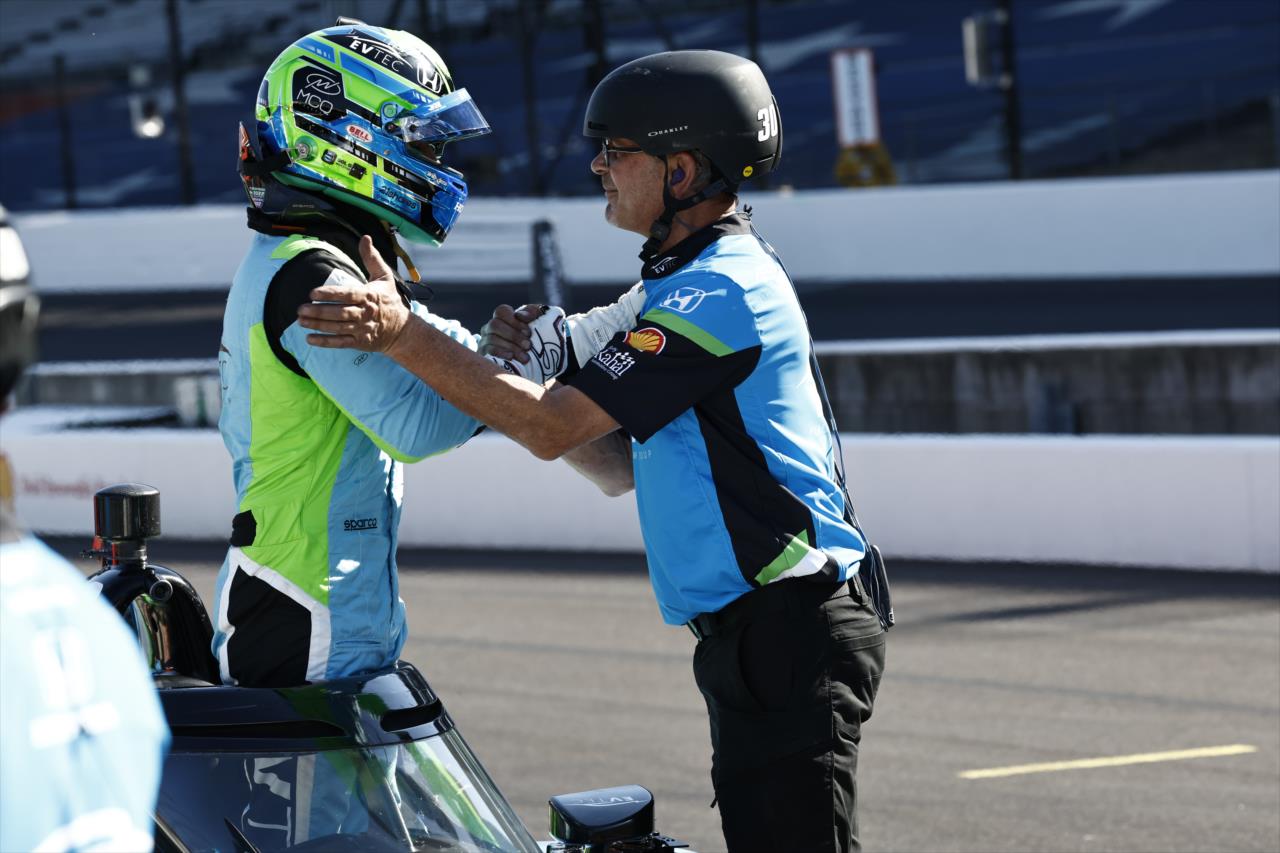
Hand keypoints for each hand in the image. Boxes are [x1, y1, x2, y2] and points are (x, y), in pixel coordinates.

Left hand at [297, 235, 410, 352]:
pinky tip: (310, 339)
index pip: (347, 294)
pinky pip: (340, 342)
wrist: (402, 330)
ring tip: (301, 321)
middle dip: (319, 311)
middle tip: (300, 309)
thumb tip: (365, 238)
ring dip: (318, 325)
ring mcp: (362, 329)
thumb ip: (372, 258)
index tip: (313, 293)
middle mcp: (365, 314)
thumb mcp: (384, 277)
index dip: (330, 294)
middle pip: (340, 313)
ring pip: (338, 327)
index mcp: (369, 296)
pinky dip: (325, 342)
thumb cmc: (389, 300)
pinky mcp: (360, 342)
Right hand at [479, 304, 540, 363]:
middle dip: (513, 335)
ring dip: (510, 347)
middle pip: (495, 325)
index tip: (528, 333)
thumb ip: (532, 313)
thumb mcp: (537, 321)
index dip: (514, 321)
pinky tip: (511, 357)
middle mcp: (490, 327)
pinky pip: (489, 351)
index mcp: (502, 317)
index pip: (501, 311)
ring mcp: (485, 339)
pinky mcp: (484, 353)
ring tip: (524, 356)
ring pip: (492, 338)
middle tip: (528, 346)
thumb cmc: (535, 335)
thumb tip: (520, 315)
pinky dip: (501, 353)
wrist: (536, 358)